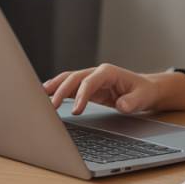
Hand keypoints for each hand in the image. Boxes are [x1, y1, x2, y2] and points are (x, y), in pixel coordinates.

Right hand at [43, 63, 161, 114]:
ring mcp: (90, 78)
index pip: (90, 82)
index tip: (76, 111)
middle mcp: (96, 73)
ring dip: (54, 87)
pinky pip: (69, 87)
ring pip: (68, 79)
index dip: (81, 95)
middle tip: (52, 107)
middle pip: (74, 78)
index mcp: (108, 72)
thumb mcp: (142, 98)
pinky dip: (57, 90)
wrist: (145, 89)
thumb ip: (132, 102)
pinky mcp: (86, 87)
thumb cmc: (143, 92)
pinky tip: (45, 96)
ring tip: (39, 96)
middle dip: (61, 91)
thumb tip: (121, 105)